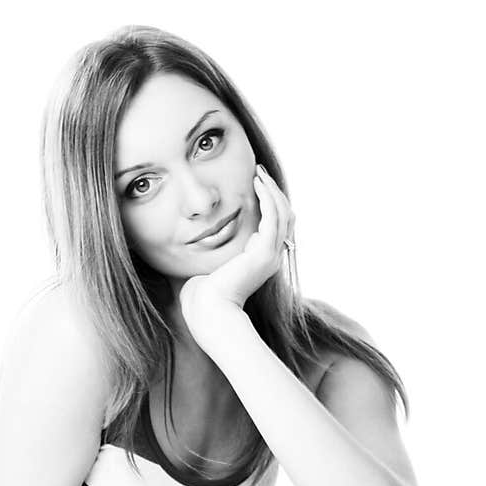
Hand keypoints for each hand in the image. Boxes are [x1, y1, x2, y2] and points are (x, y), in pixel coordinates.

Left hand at [178, 165, 294, 336]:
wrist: (207, 313)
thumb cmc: (201, 297)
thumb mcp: (210, 267)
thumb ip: (214, 252)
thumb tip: (204, 237)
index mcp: (260, 262)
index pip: (275, 226)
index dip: (268, 203)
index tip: (254, 183)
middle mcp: (271, 258)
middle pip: (284, 216)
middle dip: (273, 192)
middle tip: (259, 172)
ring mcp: (270, 256)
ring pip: (282, 213)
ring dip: (272, 190)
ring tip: (259, 173)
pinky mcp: (264, 253)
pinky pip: (273, 217)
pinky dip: (268, 197)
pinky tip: (257, 183)